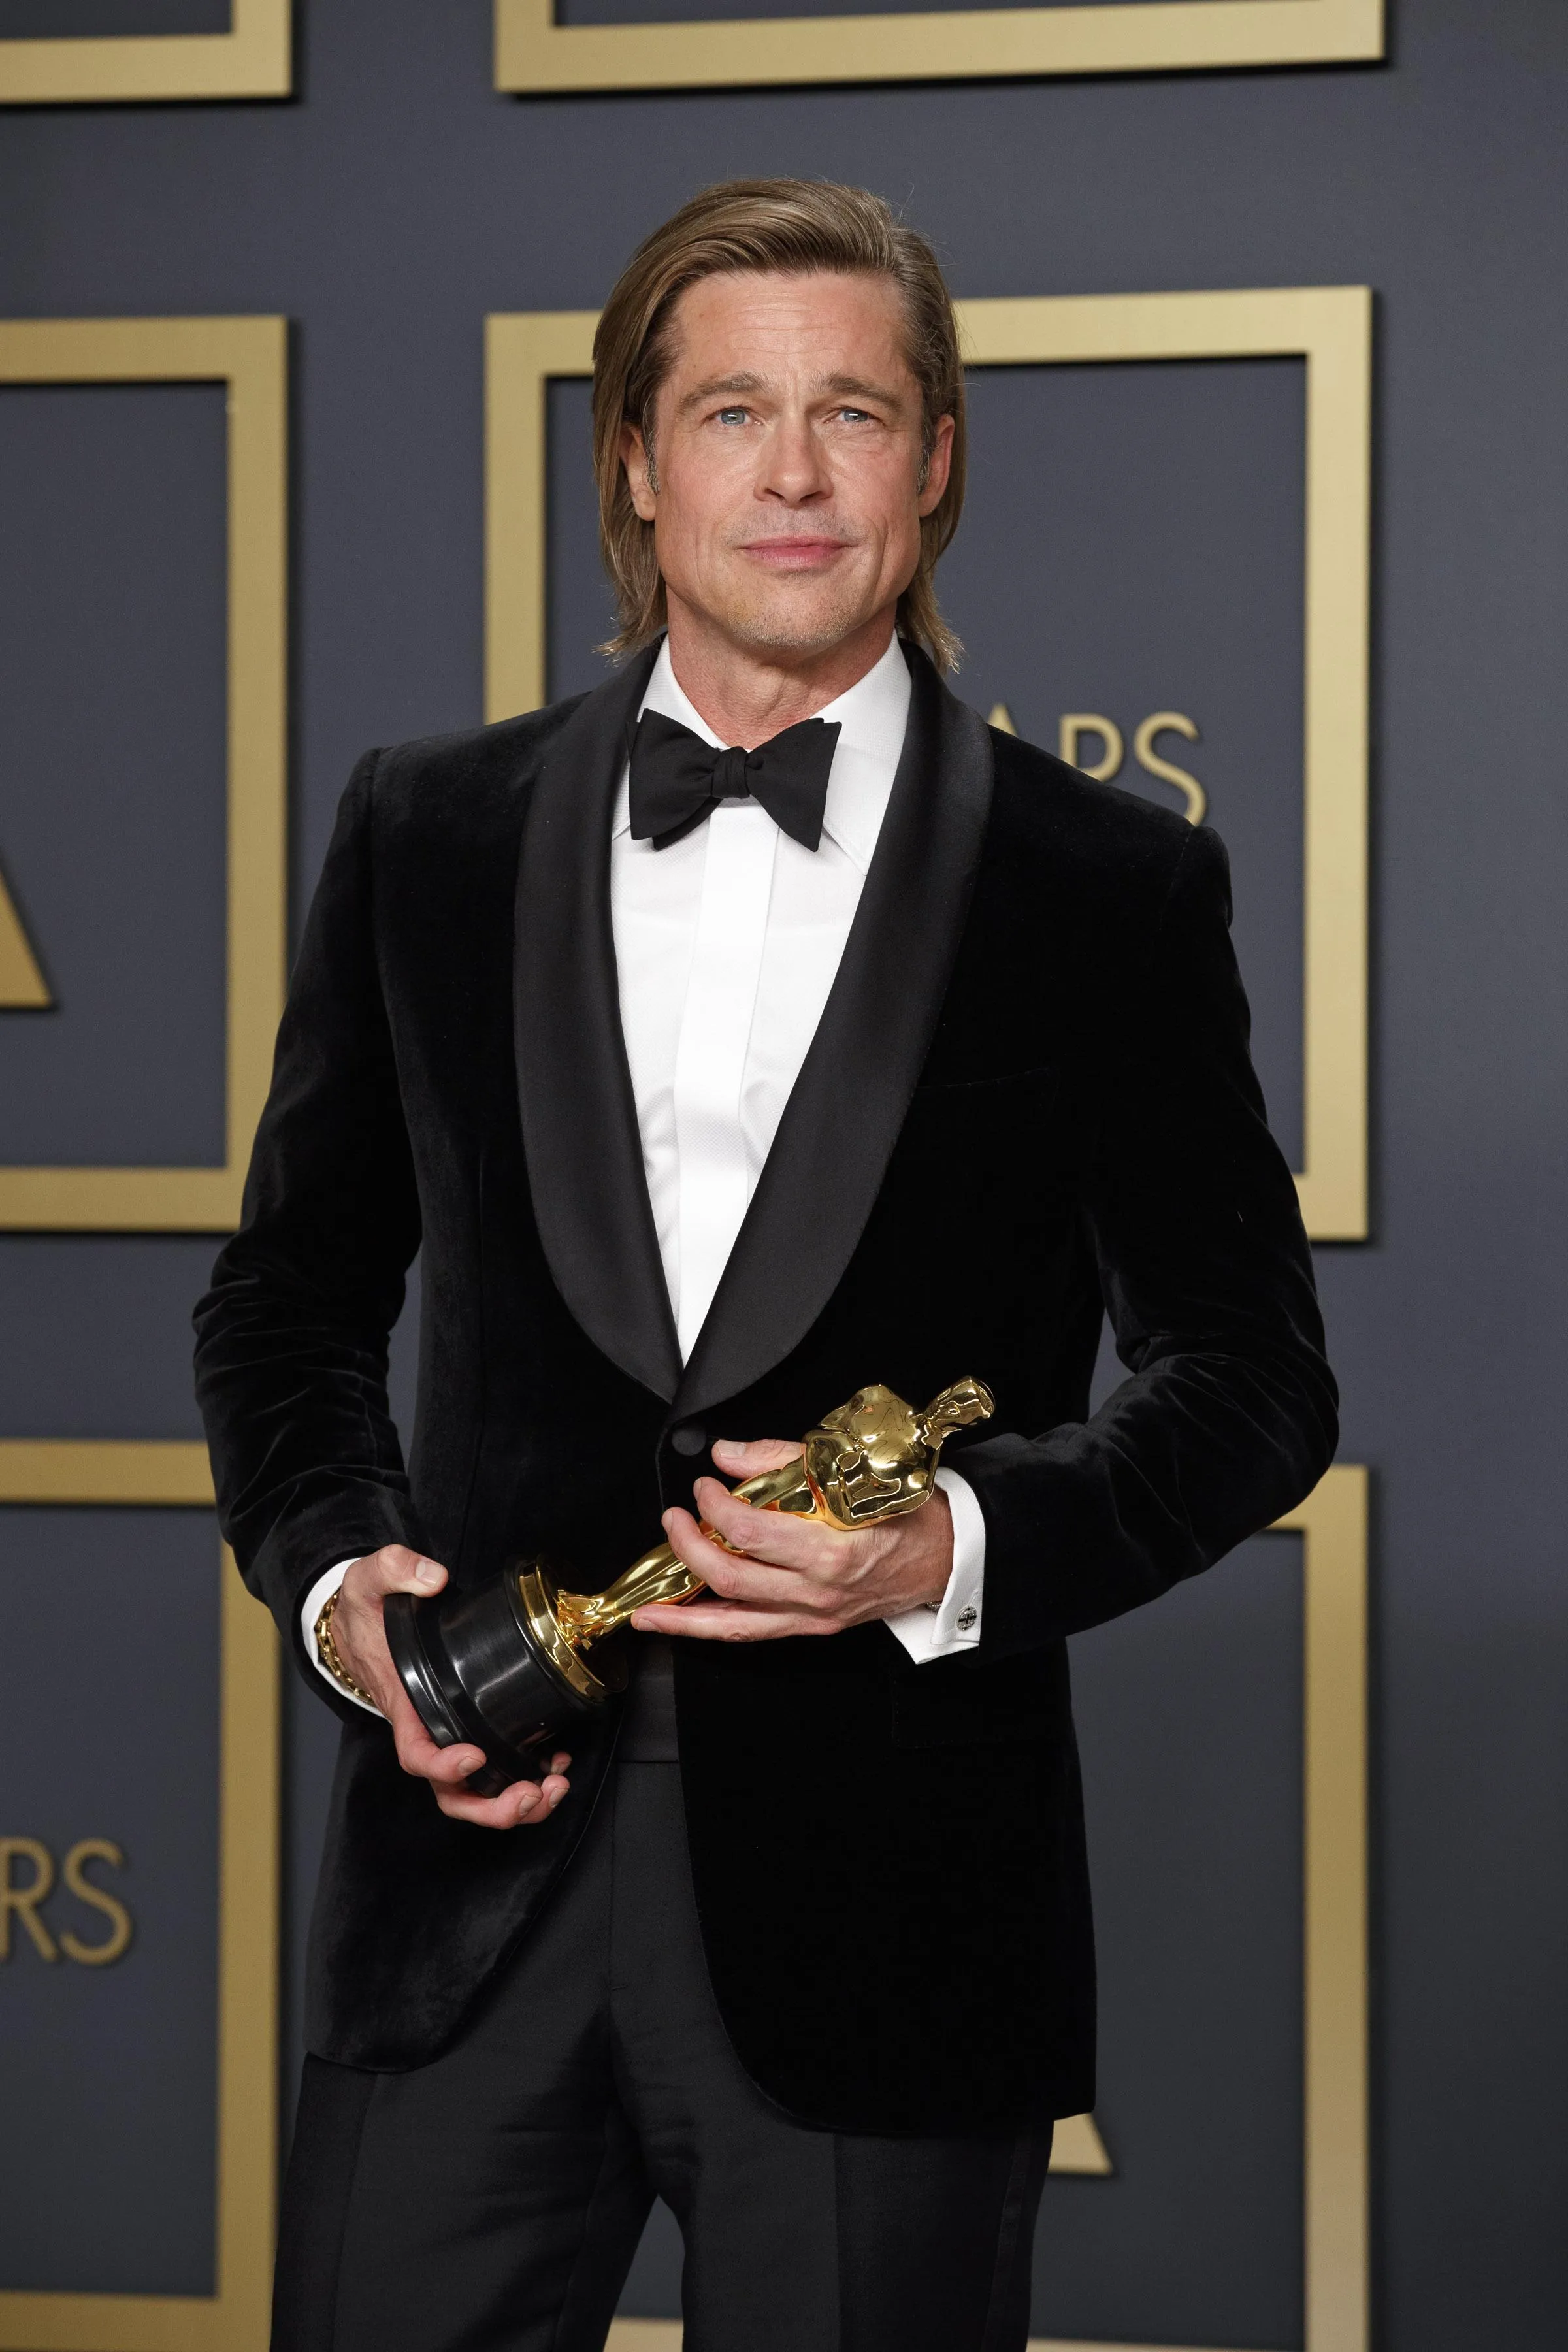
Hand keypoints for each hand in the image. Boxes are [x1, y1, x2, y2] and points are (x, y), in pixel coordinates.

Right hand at [330, 1547, 571, 1828]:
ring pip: (475, 1791)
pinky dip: (525, 1777)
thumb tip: (433, 1579)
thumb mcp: (370, 1577)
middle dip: (490, 1806)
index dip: (442, 1766)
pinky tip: (554, 1765)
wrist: (362, 1622)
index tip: (474, 1757)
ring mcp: (448, 1733)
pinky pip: (493, 1769)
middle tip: (530, 1795)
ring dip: (515, 1802)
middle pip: (450, 1793)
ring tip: (553, 1789)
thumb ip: (398, 1569)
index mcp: (403, 1704)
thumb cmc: (367, 1609)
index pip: (415, 1752)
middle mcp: (426, 1729)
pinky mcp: (469, 1727)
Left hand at [631, 1440, 952, 1642]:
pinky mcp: (810, 1627)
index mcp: (831, 1549)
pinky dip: (709, 1629)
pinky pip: (751, 1634)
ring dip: (683, 1613)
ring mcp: (813, 1615)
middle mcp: (818, 1591)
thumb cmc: (904, 1510)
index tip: (703, 1487)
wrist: (945, 1555)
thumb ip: (780, 1459)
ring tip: (645, 1606)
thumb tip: (727, 1454)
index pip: (750, 1533)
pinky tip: (679, 1621)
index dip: (714, 1507)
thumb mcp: (848, 1470)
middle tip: (673, 1519)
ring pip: (733, 1623)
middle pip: (732, 1579)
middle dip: (688, 1548)